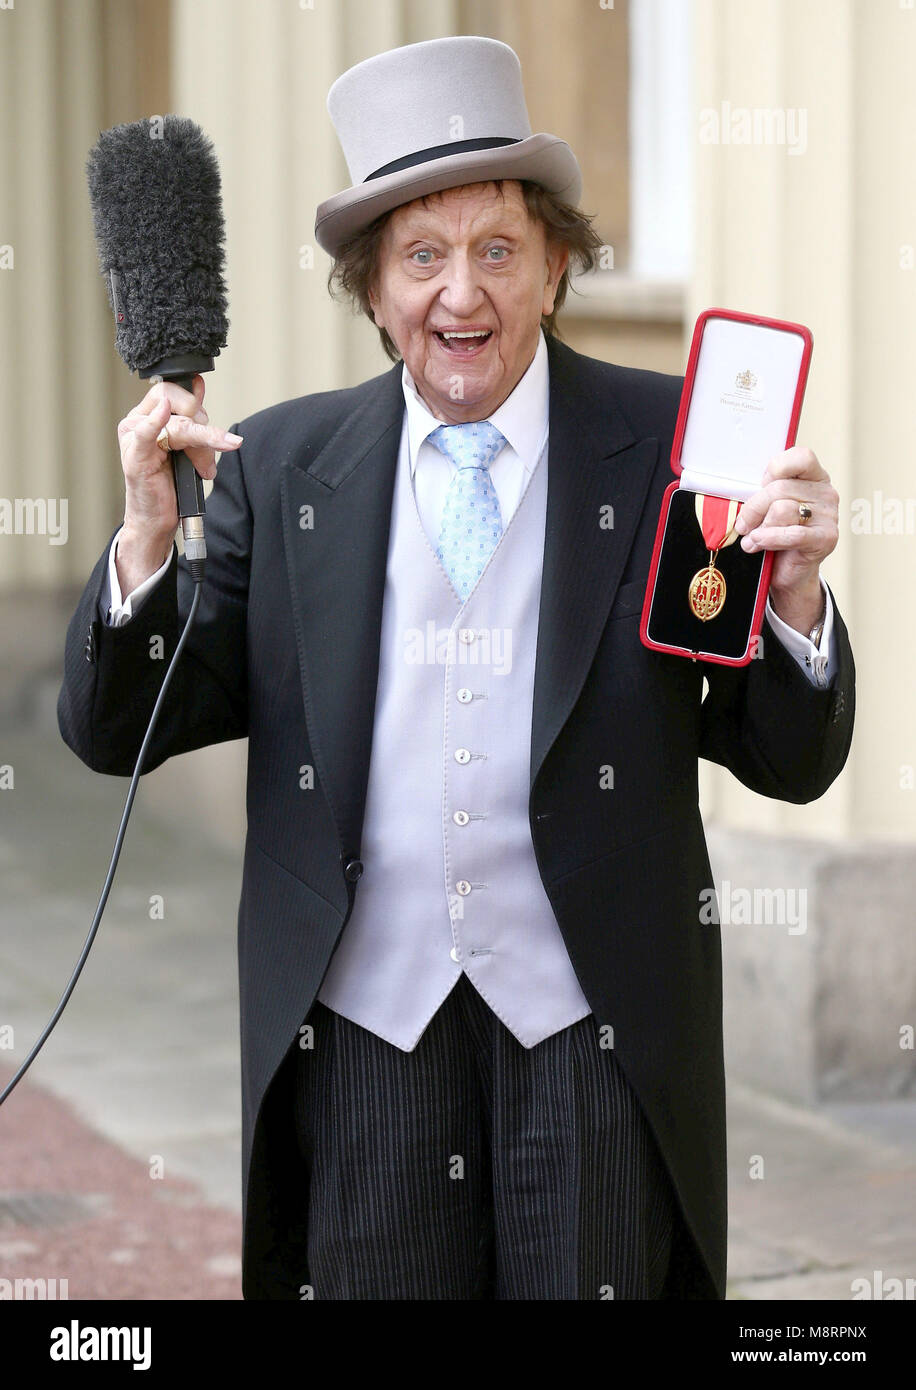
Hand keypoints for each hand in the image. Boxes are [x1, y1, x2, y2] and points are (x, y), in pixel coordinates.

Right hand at [115, 376, 242, 593]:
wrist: (157, 517)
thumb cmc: (170, 482)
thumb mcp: (187, 444)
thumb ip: (191, 415)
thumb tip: (198, 383)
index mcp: (148, 413)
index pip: (174, 391)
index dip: (196, 406)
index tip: (207, 430)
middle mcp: (137, 420)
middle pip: (182, 407)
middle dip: (204, 432)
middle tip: (205, 459)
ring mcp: (133, 438)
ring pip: (179, 425)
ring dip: (202, 448)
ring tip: (203, 468)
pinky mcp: (135, 456)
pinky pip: (146, 432)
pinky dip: (156, 420)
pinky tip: (163, 410)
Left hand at [733, 446, 837, 633]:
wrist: (789, 572)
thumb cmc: (776, 535)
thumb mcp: (766, 507)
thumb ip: (762, 492)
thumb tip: (738, 492)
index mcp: (813, 477)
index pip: (800, 457)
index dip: (775, 470)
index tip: (760, 486)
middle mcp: (825, 493)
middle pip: (779, 488)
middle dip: (754, 509)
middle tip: (743, 525)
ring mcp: (829, 516)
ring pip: (782, 510)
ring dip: (760, 527)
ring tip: (753, 539)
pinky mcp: (826, 538)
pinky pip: (792, 534)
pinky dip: (769, 539)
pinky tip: (758, 544)